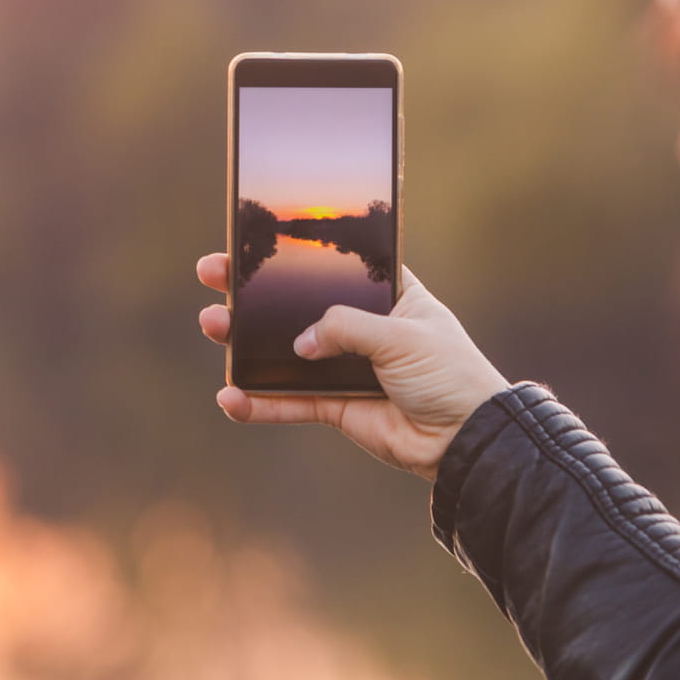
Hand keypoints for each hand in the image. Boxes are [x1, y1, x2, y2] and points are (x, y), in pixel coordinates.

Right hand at [197, 253, 509, 480]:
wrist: (467, 440)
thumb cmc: (449, 374)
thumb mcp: (401, 335)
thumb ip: (347, 328)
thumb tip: (300, 342)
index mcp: (387, 295)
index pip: (333, 265)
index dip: (295, 253)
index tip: (254, 238)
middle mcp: (360, 326)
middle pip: (297, 305)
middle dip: (253, 293)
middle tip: (214, 274)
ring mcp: (344, 366)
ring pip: (284, 353)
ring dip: (246, 344)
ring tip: (212, 326)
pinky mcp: (336, 406)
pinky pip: (290, 402)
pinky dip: (260, 402)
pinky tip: (231, 398)